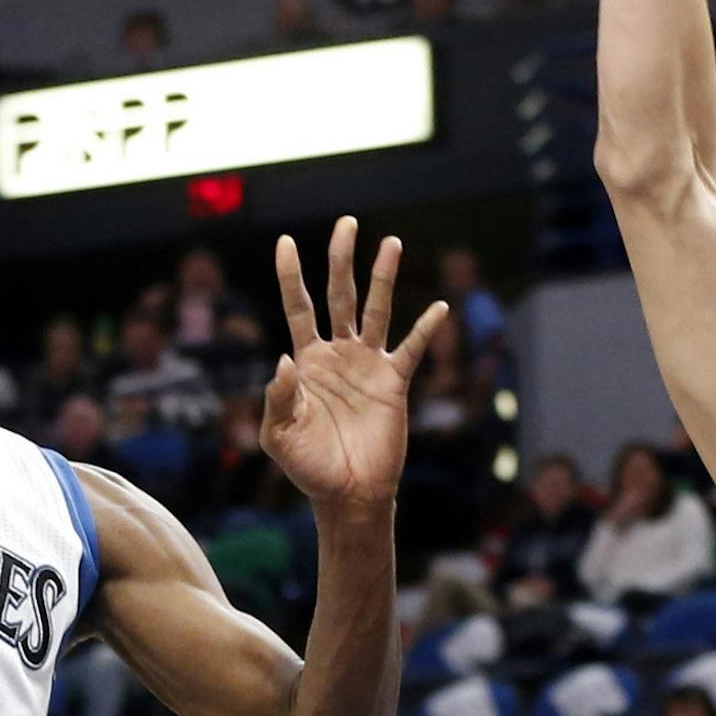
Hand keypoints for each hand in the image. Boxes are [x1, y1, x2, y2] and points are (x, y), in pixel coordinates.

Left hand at [263, 218, 447, 509]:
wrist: (347, 493)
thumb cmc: (308, 466)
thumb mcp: (278, 435)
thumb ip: (278, 397)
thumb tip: (285, 358)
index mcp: (307, 361)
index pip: (298, 307)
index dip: (291, 276)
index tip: (285, 242)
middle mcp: (338, 354)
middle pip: (339, 294)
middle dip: (342, 258)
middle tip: (346, 223)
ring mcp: (368, 364)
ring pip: (376, 310)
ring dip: (383, 277)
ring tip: (390, 242)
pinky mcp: (394, 382)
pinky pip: (412, 349)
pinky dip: (425, 329)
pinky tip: (438, 306)